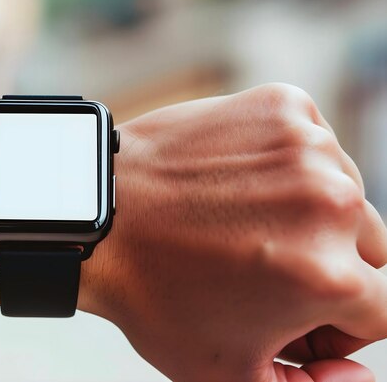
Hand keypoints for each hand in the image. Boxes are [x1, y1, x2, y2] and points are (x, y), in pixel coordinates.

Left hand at [84, 83, 386, 381]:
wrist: (102, 215)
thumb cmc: (155, 295)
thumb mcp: (226, 372)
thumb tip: (358, 374)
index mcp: (329, 276)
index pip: (378, 310)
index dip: (338, 322)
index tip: (298, 313)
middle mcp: (331, 204)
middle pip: (370, 249)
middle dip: (330, 265)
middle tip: (269, 267)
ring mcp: (308, 146)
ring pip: (344, 193)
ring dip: (311, 212)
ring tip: (247, 223)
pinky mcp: (283, 106)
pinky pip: (315, 145)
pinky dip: (288, 165)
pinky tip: (241, 182)